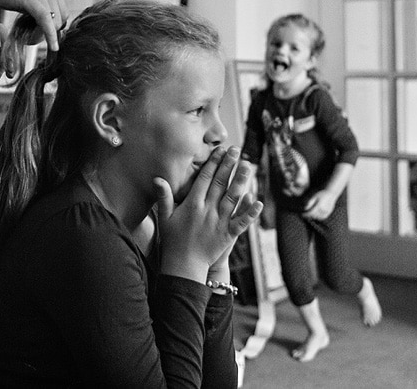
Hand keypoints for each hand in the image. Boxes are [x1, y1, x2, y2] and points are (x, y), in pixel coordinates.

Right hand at [0, 0, 65, 49]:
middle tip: (30, 38)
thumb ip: (35, 1)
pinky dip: (50, 35)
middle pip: (61, 16)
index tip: (40, 34)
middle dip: (48, 32)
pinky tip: (52, 47)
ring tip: (26, 38)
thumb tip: (45, 17)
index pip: (62, 10)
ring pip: (54, 21)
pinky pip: (45, 20)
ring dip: (43, 35)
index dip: (54, 26)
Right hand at [153, 146, 262, 283]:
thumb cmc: (173, 240)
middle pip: (220, 183)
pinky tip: (258, 201)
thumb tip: (157, 178)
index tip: (220, 150)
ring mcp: (219, 222)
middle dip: (229, 165)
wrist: (183, 266)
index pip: (204, 179)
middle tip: (236, 150)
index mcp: (192, 204)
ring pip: (233, 197)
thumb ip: (164, 196)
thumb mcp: (165, 217)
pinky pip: (241, 222)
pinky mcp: (228, 235)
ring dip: (241, 180)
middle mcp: (207, 210)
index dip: (213, 163)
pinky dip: (250, 212)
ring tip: (248, 165)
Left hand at [303, 189, 337, 220]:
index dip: (306, 215)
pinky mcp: (328, 212)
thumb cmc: (322, 194)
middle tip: (305, 214)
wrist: (331, 193)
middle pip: (314, 216)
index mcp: (319, 205)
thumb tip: (305, 209)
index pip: (311, 213)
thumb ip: (310, 203)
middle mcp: (323, 210)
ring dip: (313, 217)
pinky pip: (322, 217)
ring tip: (310, 214)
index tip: (302, 214)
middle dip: (308, 216)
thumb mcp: (314, 196)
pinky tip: (316, 215)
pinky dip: (318, 217)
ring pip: (318, 217)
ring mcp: (326, 212)